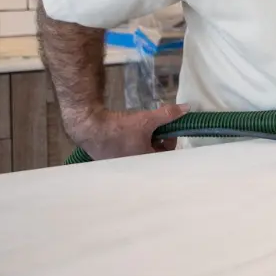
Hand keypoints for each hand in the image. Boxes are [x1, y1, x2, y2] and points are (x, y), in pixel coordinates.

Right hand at [67, 103, 187, 159]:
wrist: (88, 127)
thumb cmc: (119, 128)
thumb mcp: (147, 119)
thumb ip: (168, 115)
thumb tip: (187, 109)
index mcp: (144, 161)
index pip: (165, 153)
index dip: (169, 139)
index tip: (165, 128)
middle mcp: (133, 166)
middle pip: (153, 152)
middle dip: (155, 138)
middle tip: (152, 126)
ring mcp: (120, 164)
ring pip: (139, 150)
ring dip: (143, 139)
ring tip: (138, 127)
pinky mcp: (109, 158)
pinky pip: (126, 150)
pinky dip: (130, 141)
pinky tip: (125, 131)